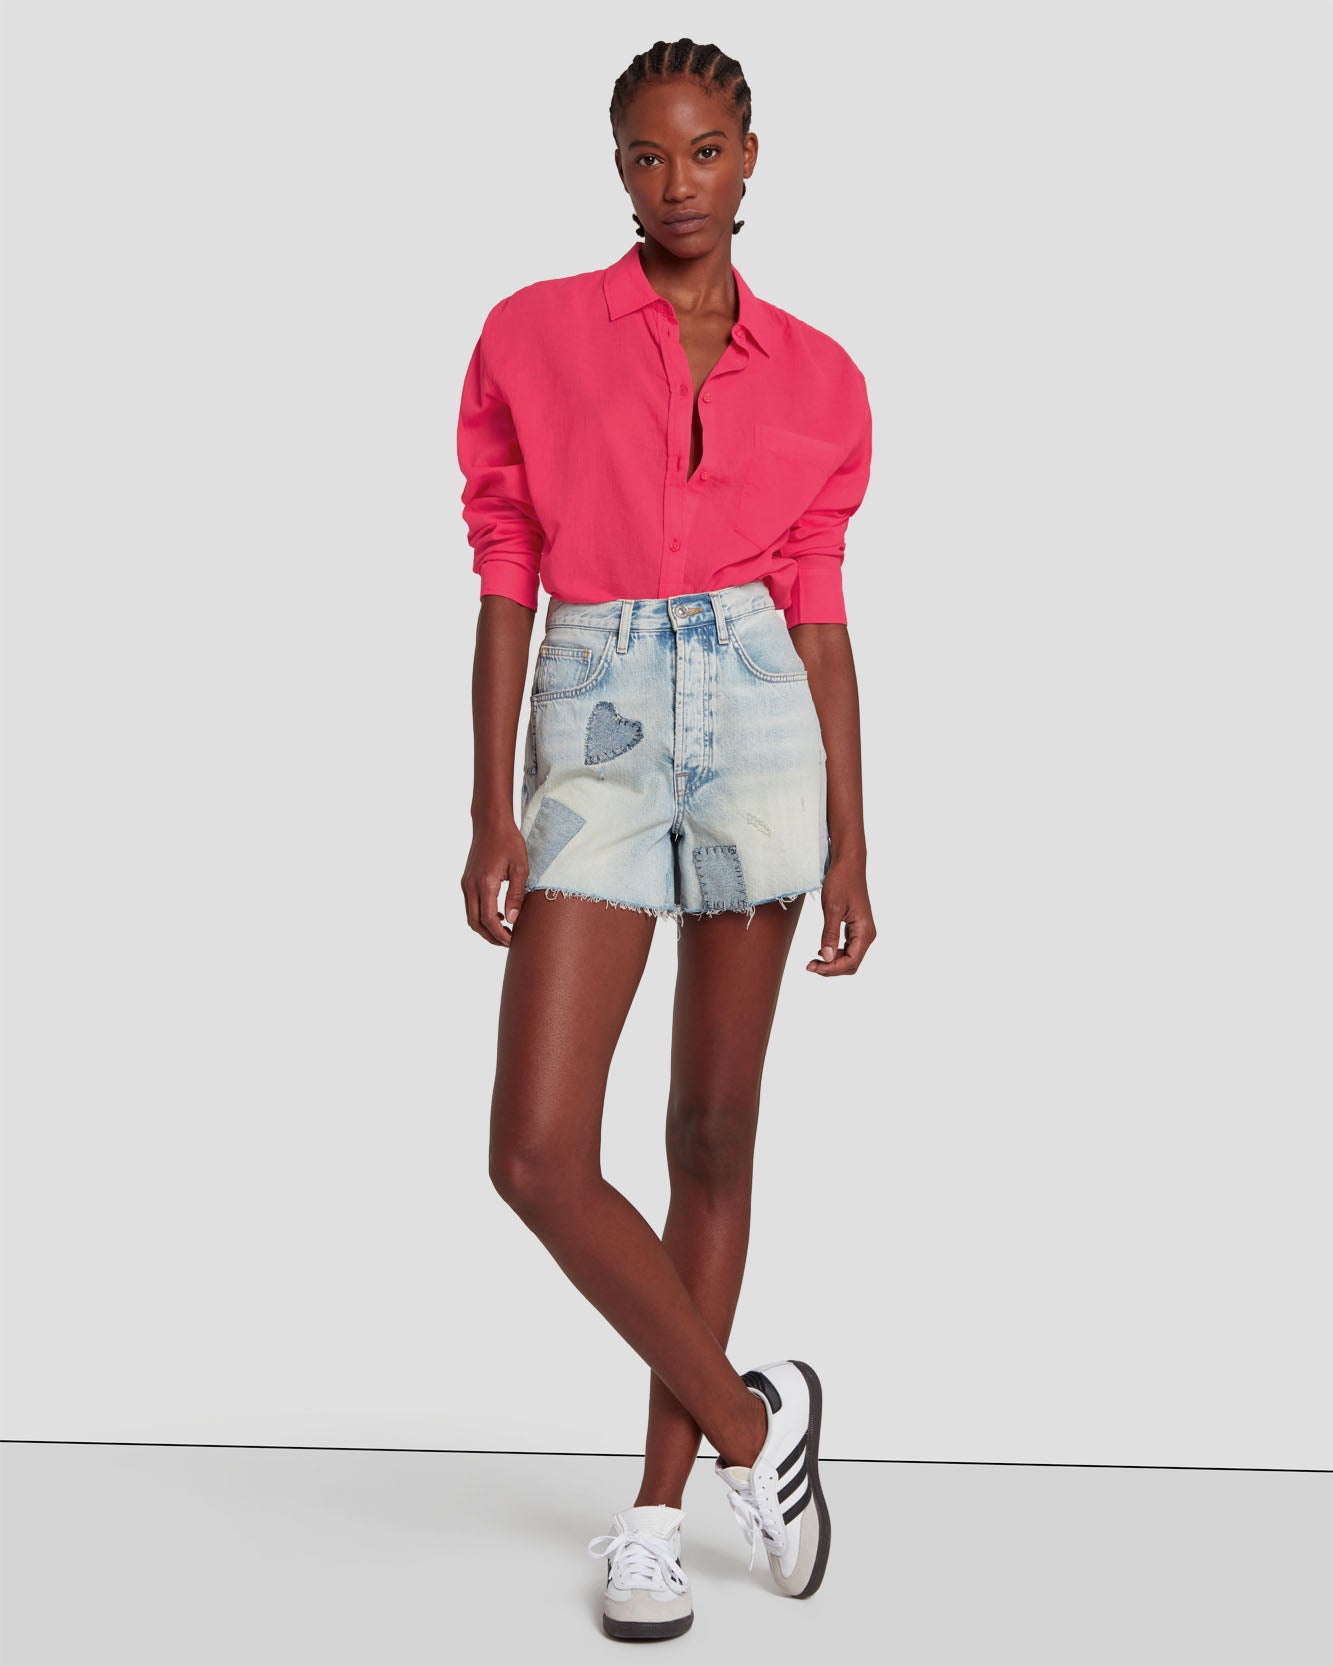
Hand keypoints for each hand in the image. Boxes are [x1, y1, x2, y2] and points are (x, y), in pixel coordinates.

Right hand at [461, 818, 528, 946]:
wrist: (490, 823)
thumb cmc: (509, 842)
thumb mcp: (520, 868)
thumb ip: (516, 895)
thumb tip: (512, 920)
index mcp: (485, 883)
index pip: (489, 919)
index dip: (500, 935)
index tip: (513, 941)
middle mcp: (470, 886)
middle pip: (475, 923)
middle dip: (491, 937)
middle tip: (509, 942)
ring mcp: (466, 883)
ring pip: (470, 916)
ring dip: (485, 927)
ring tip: (505, 930)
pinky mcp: (466, 881)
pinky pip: (471, 905)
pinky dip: (481, 915)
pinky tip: (498, 914)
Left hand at [807, 856, 875, 975]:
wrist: (848, 865)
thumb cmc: (841, 882)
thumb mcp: (832, 909)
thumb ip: (830, 934)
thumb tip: (827, 957)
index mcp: (865, 931)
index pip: (851, 961)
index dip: (832, 968)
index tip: (812, 967)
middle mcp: (867, 934)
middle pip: (851, 964)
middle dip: (831, 968)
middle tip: (810, 965)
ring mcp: (862, 932)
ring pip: (849, 958)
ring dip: (832, 962)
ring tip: (813, 960)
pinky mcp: (856, 928)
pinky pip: (848, 948)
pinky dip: (835, 954)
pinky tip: (822, 951)